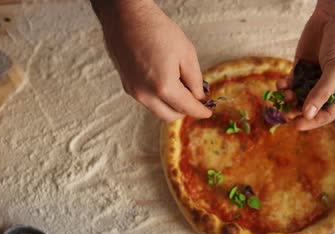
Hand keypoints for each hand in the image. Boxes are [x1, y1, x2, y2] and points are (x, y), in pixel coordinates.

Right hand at [94, 0, 210, 121]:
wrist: (127, 16)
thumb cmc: (156, 29)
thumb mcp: (187, 53)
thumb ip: (195, 80)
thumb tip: (198, 96)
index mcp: (163, 86)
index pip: (187, 107)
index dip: (200, 111)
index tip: (207, 112)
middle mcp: (145, 94)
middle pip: (170, 116)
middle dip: (185, 111)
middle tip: (195, 100)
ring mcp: (133, 91)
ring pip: (157, 110)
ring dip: (171, 105)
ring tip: (181, 88)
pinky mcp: (127, 85)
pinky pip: (147, 100)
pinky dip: (159, 98)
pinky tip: (166, 83)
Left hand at [277, 0, 334, 129]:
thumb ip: (321, 92)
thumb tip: (306, 114)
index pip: (327, 114)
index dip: (312, 121)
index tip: (297, 125)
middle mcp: (328, 87)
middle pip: (310, 107)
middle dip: (297, 111)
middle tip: (285, 113)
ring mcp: (314, 76)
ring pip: (298, 95)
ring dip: (289, 98)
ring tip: (283, 94)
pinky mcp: (302, 66)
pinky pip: (291, 81)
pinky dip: (284, 85)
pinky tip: (280, 85)